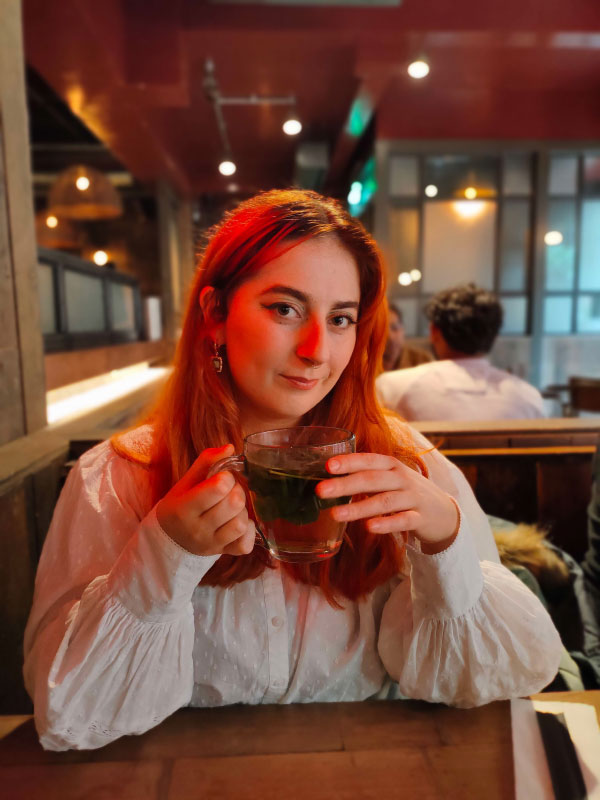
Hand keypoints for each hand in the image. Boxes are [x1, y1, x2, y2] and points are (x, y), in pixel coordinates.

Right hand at [156, 444, 254, 556]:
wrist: (169, 539)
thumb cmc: (179, 505)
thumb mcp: (185, 482)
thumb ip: (206, 461)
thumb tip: (230, 447)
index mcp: (184, 508)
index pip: (218, 488)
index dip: (226, 477)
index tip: (221, 478)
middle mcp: (196, 529)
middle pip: (234, 504)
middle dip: (237, 491)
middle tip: (228, 491)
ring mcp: (210, 544)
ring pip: (241, 524)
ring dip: (242, 511)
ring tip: (232, 507)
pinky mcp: (222, 553)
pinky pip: (245, 545)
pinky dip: (247, 531)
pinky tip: (237, 522)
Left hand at [316, 453, 459, 554]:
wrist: (444, 512)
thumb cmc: (407, 492)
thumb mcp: (390, 478)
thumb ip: (367, 476)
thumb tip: (330, 478)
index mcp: (391, 466)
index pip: (368, 460)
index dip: (349, 462)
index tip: (327, 466)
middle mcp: (402, 479)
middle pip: (372, 480)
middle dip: (345, 485)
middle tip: (320, 491)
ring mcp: (413, 498)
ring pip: (384, 501)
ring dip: (359, 508)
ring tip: (336, 514)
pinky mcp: (421, 518)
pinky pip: (403, 520)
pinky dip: (387, 523)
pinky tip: (369, 527)